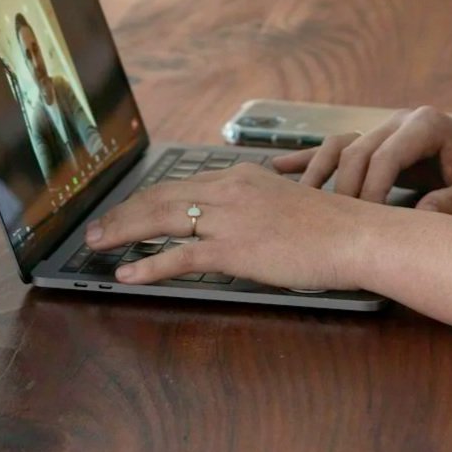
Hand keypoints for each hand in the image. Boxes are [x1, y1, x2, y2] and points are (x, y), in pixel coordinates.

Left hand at [84, 162, 374, 290]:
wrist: (355, 236)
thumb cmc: (333, 227)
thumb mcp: (287, 203)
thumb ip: (256, 207)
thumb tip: (236, 224)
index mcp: (242, 177)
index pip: (181, 186)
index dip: (147, 199)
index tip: (127, 210)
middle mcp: (229, 190)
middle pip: (161, 197)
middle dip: (123, 213)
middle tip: (96, 228)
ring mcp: (230, 219)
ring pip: (161, 221)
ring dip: (123, 232)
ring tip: (97, 245)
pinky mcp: (234, 249)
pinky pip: (179, 257)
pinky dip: (148, 265)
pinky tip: (127, 274)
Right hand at [270, 106, 451, 214]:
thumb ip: (451, 203)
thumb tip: (419, 221)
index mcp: (426, 124)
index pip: (385, 156)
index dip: (371, 190)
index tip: (365, 222)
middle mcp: (401, 120)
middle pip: (357, 151)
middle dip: (344, 188)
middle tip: (334, 224)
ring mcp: (387, 128)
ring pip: (341, 147)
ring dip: (318, 172)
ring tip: (295, 198)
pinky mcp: (380, 141)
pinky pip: (340, 148)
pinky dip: (312, 159)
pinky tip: (280, 168)